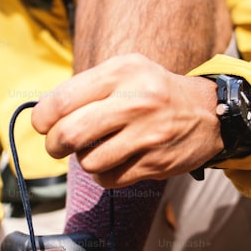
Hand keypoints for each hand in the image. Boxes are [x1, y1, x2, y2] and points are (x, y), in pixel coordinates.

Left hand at [30, 54, 223, 186]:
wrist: (208, 114)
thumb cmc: (153, 92)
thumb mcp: (125, 71)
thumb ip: (85, 87)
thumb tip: (43, 115)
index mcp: (122, 72)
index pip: (62, 100)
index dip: (42, 118)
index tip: (43, 124)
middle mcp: (135, 101)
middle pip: (69, 134)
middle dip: (54, 145)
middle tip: (58, 145)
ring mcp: (147, 134)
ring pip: (87, 160)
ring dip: (83, 160)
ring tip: (96, 149)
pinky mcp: (155, 162)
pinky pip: (108, 179)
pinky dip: (102, 174)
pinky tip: (113, 162)